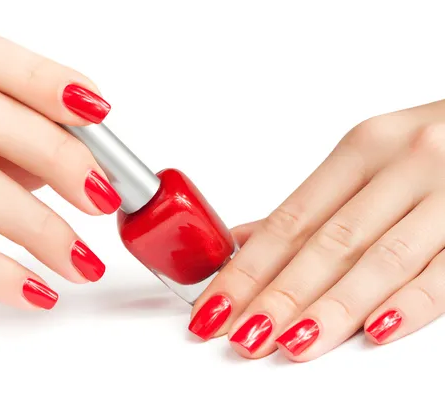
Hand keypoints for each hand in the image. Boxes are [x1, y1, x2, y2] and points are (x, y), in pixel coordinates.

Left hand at [188, 99, 444, 360]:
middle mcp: (404, 164)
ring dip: (330, 308)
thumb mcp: (368, 160)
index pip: (290, 221)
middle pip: (326, 244)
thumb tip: (244, 241)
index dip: (247, 268)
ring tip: (289, 341)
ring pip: (379, 260)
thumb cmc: (432, 146)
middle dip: (277, 296)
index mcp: (362, 149)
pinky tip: (376, 329)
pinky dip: (410, 302)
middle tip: (240, 334)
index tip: (215, 305)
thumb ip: (311, 206)